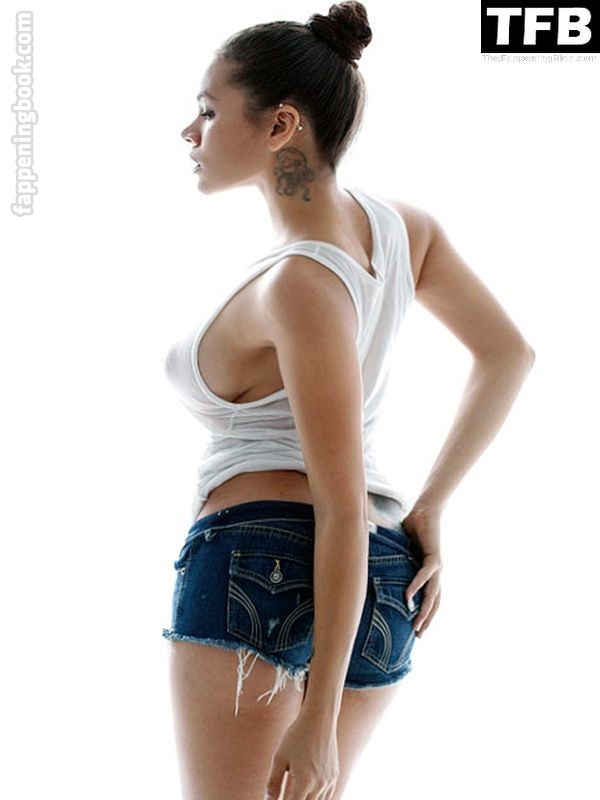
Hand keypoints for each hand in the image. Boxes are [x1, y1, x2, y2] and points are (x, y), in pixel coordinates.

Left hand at [265, 711, 338, 799]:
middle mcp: (319, 784)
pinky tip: (309, 795)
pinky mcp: (335, 775)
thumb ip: (273, 781)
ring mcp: (329, 781)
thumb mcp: (280, 757)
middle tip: (287, 796)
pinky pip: (328, 796)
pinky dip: (318, 799)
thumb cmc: (297, 736)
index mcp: (304, 781)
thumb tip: (268, 799)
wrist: (319, 719)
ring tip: (296, 794)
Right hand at [402, 505, 442, 637]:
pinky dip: (417, 585)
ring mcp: (437, 566)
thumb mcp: (399, 549)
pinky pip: (425, 574)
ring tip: (416, 625)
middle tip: (418, 636)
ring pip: (433, 594)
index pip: (429, 598)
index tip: (416, 630)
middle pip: (434, 602)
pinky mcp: (435, 557)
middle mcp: (435, 573)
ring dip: (424, 610)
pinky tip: (408, 596)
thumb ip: (390, 558)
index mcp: (429, 573)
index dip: (424, 614)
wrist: (426, 510)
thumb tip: (367, 561)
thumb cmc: (412, 528)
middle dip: (427, 620)